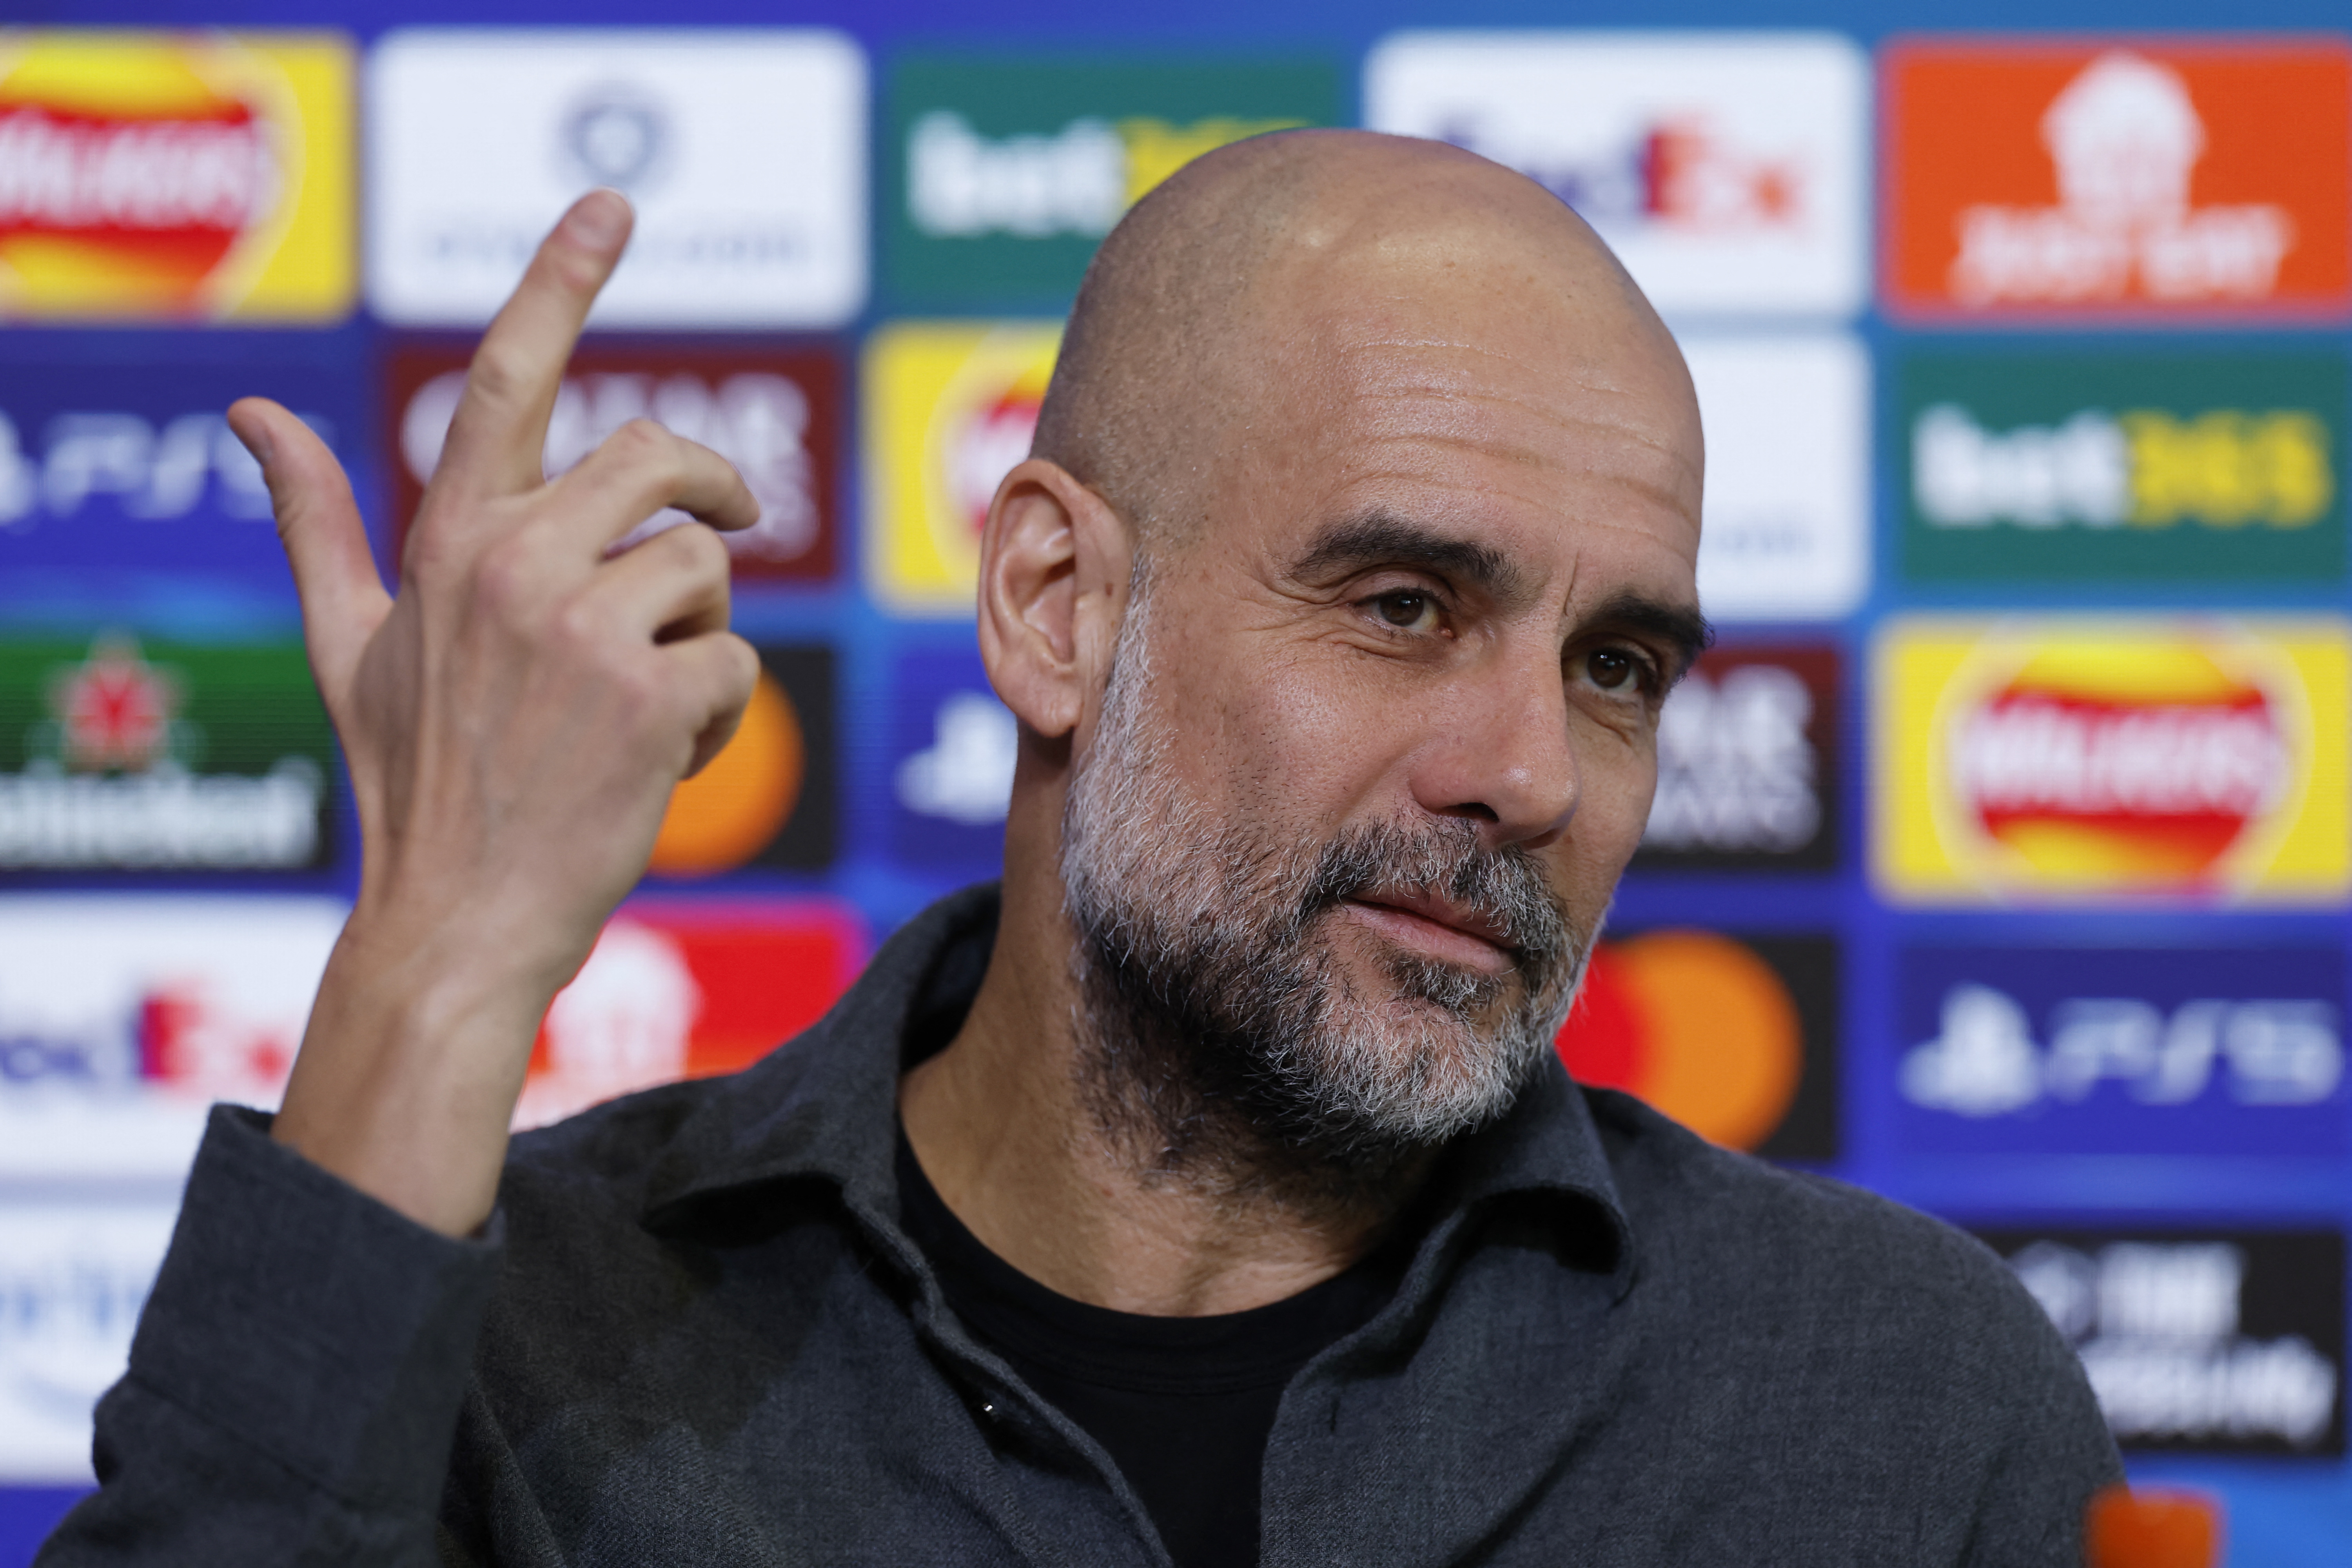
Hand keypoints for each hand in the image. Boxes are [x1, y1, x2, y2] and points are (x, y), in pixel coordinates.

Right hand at [230, 190, 759, 1235]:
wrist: (459, 915)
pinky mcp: (650, 693)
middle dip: (711, 483)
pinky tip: (667, 759)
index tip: (609, 207)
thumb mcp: (351, 643)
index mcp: (447, 543)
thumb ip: (314, 521)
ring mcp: (582, 628)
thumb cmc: (414, 780)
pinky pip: (736, 659)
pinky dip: (721, 713)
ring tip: (650, 699)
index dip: (559, 280)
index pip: (505, 379)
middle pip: (655, 457)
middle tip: (742, 515)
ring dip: (701, 628)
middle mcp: (510, 565)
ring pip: (705, 567)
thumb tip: (251, 416)